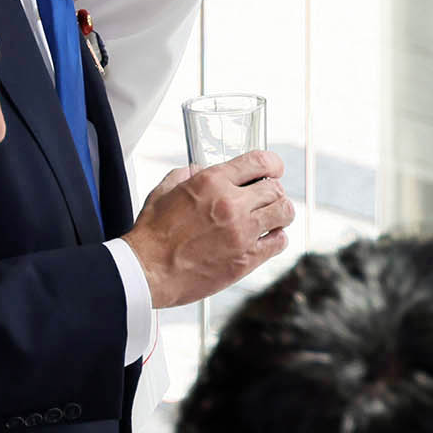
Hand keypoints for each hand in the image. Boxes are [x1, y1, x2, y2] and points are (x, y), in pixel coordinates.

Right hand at [127, 151, 293, 306]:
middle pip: (276, 188)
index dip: (273, 164)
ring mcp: (241, 232)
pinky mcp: (246, 258)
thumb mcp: (164, 191)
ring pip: (284, 212)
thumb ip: (186, 175)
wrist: (147, 271)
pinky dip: (278, 237)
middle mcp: (231, 203)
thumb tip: (199, 170)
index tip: (275, 169)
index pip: (260, 162)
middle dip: (273, 191)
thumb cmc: (152, 234)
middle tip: (267, 198)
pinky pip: (279, 242)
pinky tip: (267, 238)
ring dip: (281, 212)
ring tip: (272, 217)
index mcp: (212, 182)